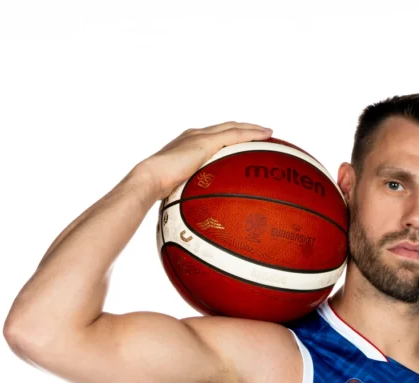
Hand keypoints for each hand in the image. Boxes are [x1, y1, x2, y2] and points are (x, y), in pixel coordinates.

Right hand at [134, 121, 272, 198]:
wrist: (149, 179)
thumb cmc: (158, 191)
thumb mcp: (179, 192)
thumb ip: (190, 196)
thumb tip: (197, 218)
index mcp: (187, 145)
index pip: (212, 137)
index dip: (228, 137)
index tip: (242, 142)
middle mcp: (194, 135)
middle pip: (225, 127)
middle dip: (244, 129)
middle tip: (261, 134)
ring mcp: (200, 136)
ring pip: (233, 127)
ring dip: (252, 129)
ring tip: (269, 133)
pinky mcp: (205, 142)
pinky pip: (235, 135)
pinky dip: (252, 134)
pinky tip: (268, 135)